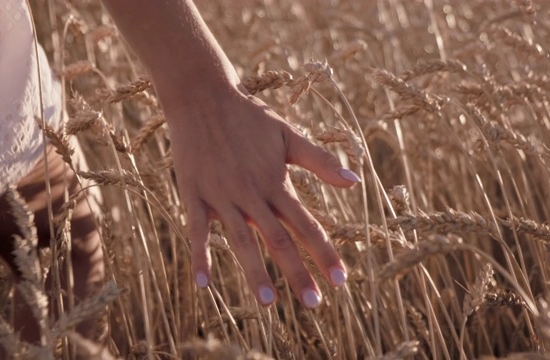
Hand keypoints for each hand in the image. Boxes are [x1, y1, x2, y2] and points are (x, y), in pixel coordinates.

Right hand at [166, 85, 358, 307]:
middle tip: (314, 304)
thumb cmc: (248, 116)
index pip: (307, 225)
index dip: (325, 253)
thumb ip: (319, 160)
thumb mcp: (287, 134)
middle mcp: (252, 193)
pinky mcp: (194, 194)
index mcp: (276, 182)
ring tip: (267, 304)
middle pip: (279, 240)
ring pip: (241, 241)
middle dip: (298, 273)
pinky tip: (203, 285)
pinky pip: (196, 230)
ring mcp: (222, 195)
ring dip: (254, 273)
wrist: (203, 96)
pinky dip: (200, 256)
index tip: (341, 281)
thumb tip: (355, 182)